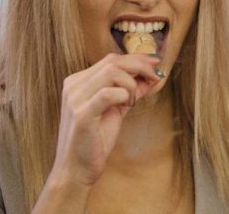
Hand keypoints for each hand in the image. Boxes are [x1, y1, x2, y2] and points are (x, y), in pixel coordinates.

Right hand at [48, 53, 162, 187]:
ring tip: (132, 101)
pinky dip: (124, 95)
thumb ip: (130, 92)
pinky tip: (126, 106)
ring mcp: (75, 99)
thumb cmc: (95, 140)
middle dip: (140, 66)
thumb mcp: (116, 110)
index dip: (136, 59)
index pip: (111, 60)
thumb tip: (152, 77)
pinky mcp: (82, 114)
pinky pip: (109, 93)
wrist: (76, 169)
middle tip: (155, 77)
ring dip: (132, 84)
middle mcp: (74, 86)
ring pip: (112, 72)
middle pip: (113, 62)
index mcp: (78, 82)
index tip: (155, 63)